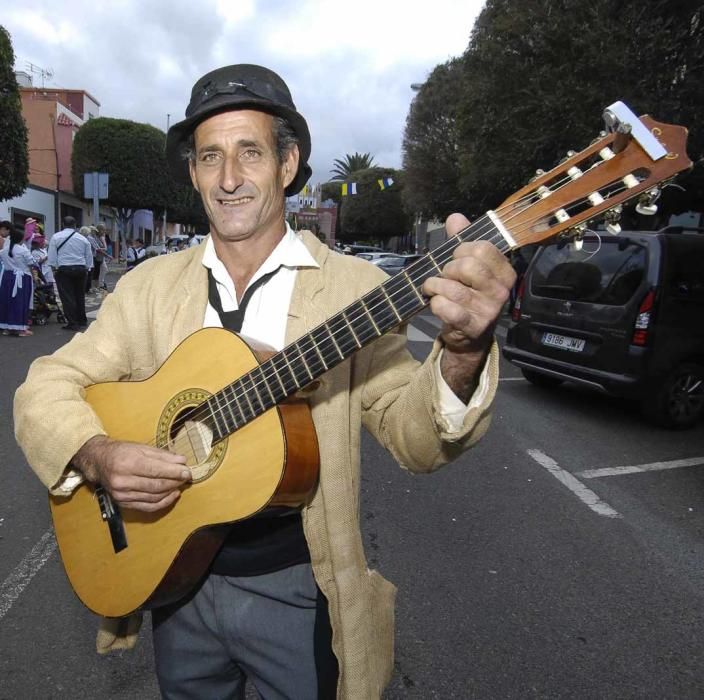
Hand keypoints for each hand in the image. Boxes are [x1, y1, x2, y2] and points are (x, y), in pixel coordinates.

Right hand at [73, 436, 190, 511]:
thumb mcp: (141, 447)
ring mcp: (122, 494)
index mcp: (127, 462)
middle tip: (186, 477)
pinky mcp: (123, 503)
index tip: (187, 471)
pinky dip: (163, 502)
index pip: (156, 470)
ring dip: (170, 491)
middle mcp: (122, 480)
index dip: (174, 472)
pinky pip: (147, 506)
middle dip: (175, 481)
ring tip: (180, 484)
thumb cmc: (121, 452)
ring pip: (153, 497)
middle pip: (156, 485)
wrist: (99, 462)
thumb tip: (182, 461)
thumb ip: (162, 455)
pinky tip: (172, 495)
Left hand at [422, 213, 515, 400]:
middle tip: (445, 276)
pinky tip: (436, 303)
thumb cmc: (469, 295)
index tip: (455, 257)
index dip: (461, 249)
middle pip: (468, 265)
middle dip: (448, 268)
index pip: (483, 248)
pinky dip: (435, 303)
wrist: (469, 337)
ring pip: (453, 287)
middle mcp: (501, 291)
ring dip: (435, 285)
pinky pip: (447, 308)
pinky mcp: (472, 326)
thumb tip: (455, 218)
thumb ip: (462, 240)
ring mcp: (488, 310)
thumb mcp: (468, 266)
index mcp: (504, 272)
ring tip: (433, 289)